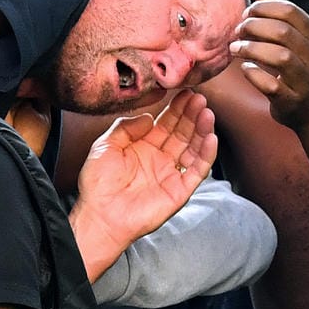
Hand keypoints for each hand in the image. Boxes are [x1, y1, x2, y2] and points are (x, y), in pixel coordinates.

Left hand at [67, 91, 217, 271]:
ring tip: (207, 113)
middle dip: (192, 114)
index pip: (165, 123)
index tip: (185, 91)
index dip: (176, 108)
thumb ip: (124, 128)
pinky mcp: (179, 190)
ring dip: (202, 130)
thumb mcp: (104, 146)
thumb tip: (148, 116)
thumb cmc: (97, 185)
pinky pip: (197, 170)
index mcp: (142, 147)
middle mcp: (159, 159)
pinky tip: (210, 137)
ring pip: (193, 147)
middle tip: (199, 98)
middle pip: (182, 132)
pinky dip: (206, 154)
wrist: (100, 216)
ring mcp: (171, 174)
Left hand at [232, 0, 308, 129]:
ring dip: (251, 49)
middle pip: (283, 32)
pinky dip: (253, 74)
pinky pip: (271, 85)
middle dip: (254, 27)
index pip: (290, 11)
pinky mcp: (292, 100)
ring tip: (235, 48)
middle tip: (238, 31)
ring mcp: (305, 80)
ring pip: (280, 57)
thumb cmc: (298, 70)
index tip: (246, 14)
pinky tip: (245, 69)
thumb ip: (279, 17)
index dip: (263, 8)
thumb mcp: (296, 42)